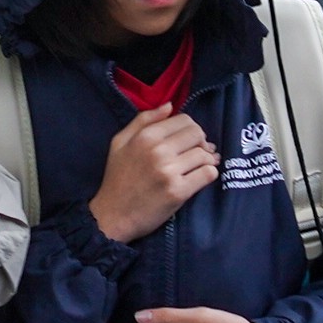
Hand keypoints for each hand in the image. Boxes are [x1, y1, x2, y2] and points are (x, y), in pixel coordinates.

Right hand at [87, 104, 218, 241]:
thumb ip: (143, 120)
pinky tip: (201, 177)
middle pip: (198, 135)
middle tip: (198, 152)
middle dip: (202, 142)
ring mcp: (169, 172)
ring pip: (205, 155)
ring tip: (202, 166)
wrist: (113, 216)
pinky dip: (209, 173)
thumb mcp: (120, 142)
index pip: (184, 120)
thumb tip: (170, 106)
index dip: (191, 128)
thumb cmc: (117, 178)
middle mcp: (158, 151)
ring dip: (208, 159)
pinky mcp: (178, 192)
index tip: (189, 140)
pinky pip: (207, 174)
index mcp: (145, 136)